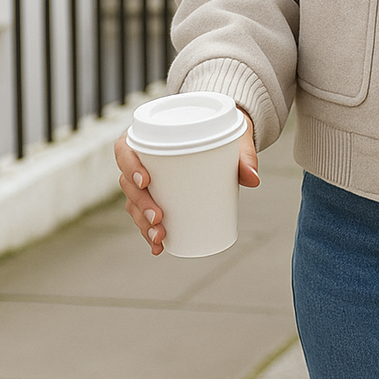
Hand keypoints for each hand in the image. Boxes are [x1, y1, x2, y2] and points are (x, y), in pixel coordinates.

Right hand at [115, 107, 258, 255]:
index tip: (146, 181)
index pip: (125, 149)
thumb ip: (243, 155)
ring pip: (134, 202)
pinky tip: (158, 247)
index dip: (129, 166)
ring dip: (142, 222)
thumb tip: (253, 179)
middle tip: (159, 218)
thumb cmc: (222, 132)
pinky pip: (144, 213)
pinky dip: (149, 231)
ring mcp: (147, 178)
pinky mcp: (157, 194)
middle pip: (128, 182)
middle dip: (140, 204)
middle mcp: (141, 157)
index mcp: (149, 135)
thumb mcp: (233, 137)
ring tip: (160, 237)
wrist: (224, 136)